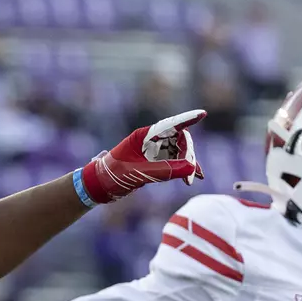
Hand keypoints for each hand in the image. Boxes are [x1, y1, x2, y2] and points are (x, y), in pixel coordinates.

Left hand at [80, 109, 205, 203]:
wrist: (99, 186)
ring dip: (188, 163)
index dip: (187, 119)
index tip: (202, 114)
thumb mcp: (138, 174)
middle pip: (180, 139)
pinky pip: (176, 161)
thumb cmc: (113, 176)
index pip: (170, 124)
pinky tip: (194, 177)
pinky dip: (184, 168)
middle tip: (189, 175)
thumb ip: (163, 170)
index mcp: (143, 136)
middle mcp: (151, 140)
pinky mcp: (156, 161)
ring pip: (180, 151)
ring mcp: (154, 150)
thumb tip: (191, 168)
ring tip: (190, 180)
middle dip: (188, 155)